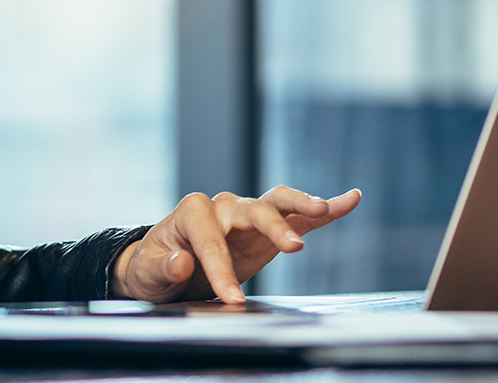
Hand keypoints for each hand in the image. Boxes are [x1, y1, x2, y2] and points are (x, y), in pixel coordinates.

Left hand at [110, 186, 360, 303]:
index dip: (221, 269)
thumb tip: (182, 263)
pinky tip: (350, 199)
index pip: (211, 240)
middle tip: (293, 248)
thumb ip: (163, 267)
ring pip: (277, 203)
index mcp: (191, 212)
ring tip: (324, 208)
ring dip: (301, 205)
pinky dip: (324, 209)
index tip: (231, 299)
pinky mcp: (266, 230)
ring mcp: (246, 215)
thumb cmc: (154, 267)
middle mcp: (221, 207)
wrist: (163, 268)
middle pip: (252, 209)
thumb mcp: (147, 272)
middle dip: (272, 227)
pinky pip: (298, 217)